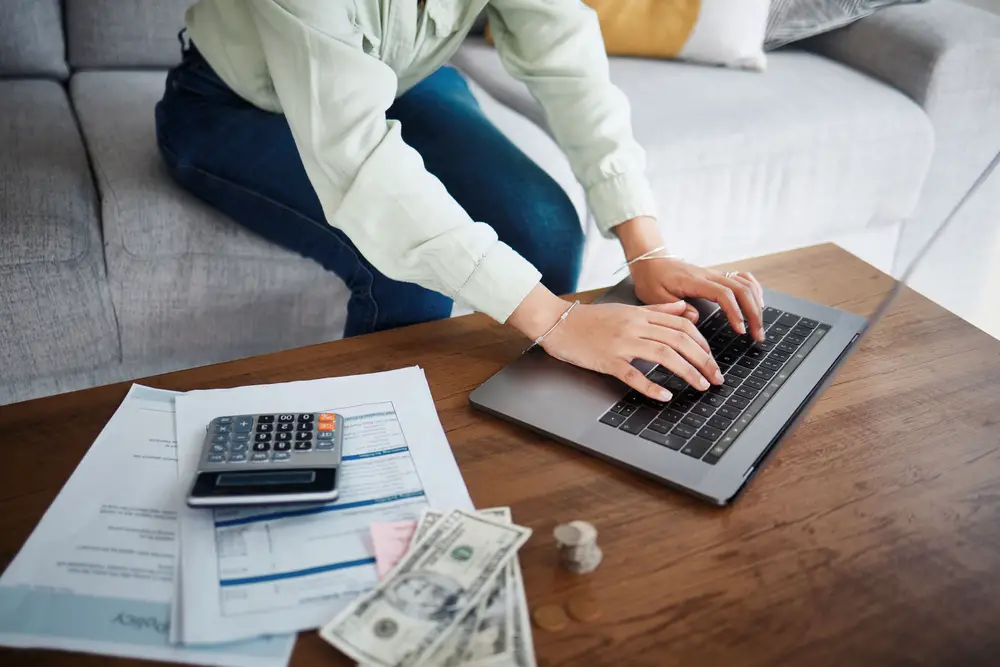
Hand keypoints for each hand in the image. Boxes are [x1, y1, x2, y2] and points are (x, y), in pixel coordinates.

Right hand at [507, 286, 723, 400]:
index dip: (703, 343)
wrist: (556, 322)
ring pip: (663, 354)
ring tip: (701, 385)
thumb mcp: (626, 309)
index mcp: (641, 314)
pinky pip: (633, 374)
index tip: (711, 359)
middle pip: (679, 340)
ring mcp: (621, 343)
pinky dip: (651, 385)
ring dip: (687, 371)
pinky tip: (665, 395)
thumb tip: (684, 309)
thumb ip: (656, 309)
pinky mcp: (607, 359)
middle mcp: (635, 326)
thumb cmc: (589, 319)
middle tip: (716, 378)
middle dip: (703, 360)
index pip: (682, 325)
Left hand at [630, 257, 765, 341]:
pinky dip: (754, 290)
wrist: (650, 260)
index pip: (724, 294)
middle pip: (742, 289)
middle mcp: (709, 275)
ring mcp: (715, 274)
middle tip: (757, 335)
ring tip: (758, 326)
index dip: (735, 311)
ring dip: (757, 304)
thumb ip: (673, 308)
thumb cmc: (651, 278)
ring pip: (746, 283)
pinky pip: (743, 278)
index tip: (740, 330)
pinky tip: (758, 304)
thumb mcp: (654, 296)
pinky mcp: (717, 276)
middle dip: (754, 313)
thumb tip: (694, 318)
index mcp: (695, 281)